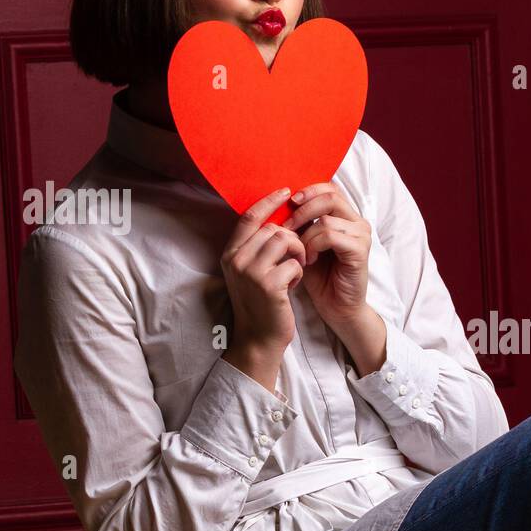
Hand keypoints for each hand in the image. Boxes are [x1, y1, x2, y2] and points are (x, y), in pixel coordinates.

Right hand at [219, 187, 307, 387]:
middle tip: (298, 257)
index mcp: (230, 253)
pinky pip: (294, 263)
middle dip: (292, 239)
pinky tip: (294, 286)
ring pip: (284, 240)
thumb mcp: (251, 272)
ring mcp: (250, 272)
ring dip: (298, 253)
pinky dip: (300, 273)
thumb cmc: (261, 303)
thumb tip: (277, 221)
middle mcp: (236, 259)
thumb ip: (257, 248)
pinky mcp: (268, 285)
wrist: (259, 339)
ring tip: (297, 269)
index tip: (287, 190)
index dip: (269, 201)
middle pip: (272, 228)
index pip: (249, 217)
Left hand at [283, 181, 372, 325]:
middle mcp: (357, 222)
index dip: (307, 191)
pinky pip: (330, 236)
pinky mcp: (360, 250)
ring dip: (305, 235)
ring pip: (326, 219)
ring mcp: (361, 235)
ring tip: (299, 252)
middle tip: (286, 227)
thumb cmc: (319, 277)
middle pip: (330, 197)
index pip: (329, 188)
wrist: (336, 306)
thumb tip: (278, 201)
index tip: (287, 203)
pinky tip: (309, 260)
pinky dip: (314, 246)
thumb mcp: (304, 243)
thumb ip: (299, 223)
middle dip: (302, 210)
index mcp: (346, 216)